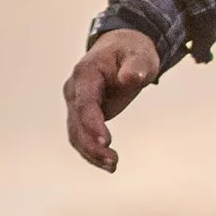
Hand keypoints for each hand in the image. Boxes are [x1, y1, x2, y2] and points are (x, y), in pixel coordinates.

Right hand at [64, 28, 160, 169]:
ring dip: (91, 153)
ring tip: (113, 166)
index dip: (93, 123)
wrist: (121, 49)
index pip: (85, 103)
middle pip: (77, 123)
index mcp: (86, 74)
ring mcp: (75, 103)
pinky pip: (80, 136)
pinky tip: (108, 164)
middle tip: (114, 161)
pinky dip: (91, 152)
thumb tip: (130, 78)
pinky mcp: (81, 114)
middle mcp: (74, 89)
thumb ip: (136, 67)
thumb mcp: (141, 56)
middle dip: (92, 145)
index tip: (106, 142)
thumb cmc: (132, 52)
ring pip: (75, 134)